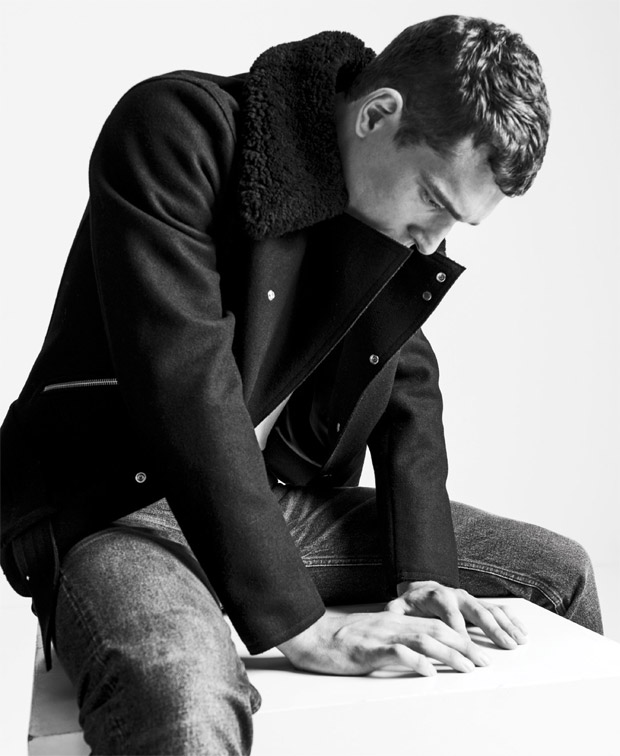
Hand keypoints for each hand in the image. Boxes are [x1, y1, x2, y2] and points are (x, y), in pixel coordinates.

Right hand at [278, 609, 490, 676]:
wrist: (312, 635)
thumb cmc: (342, 640)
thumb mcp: (375, 636)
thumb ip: (398, 641)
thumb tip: (423, 657)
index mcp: (396, 621)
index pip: (436, 625)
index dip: (460, 637)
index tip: (479, 653)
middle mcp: (393, 624)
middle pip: (436, 630)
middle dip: (464, 646)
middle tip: (484, 662)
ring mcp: (381, 636)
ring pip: (423, 639)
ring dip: (449, 654)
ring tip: (468, 668)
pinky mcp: (368, 650)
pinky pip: (395, 653)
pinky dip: (416, 661)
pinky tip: (429, 671)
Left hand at [387, 580, 527, 649]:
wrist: (421, 590)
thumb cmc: (411, 604)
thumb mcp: (398, 608)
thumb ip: (395, 614)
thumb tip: (391, 620)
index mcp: (437, 596)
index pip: (449, 614)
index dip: (459, 629)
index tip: (466, 646)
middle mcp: (457, 595)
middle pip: (476, 611)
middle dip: (491, 629)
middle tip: (504, 646)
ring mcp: (470, 599)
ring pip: (491, 610)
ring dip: (506, 626)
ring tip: (518, 641)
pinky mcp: (478, 603)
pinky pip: (499, 609)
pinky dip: (511, 620)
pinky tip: (521, 631)